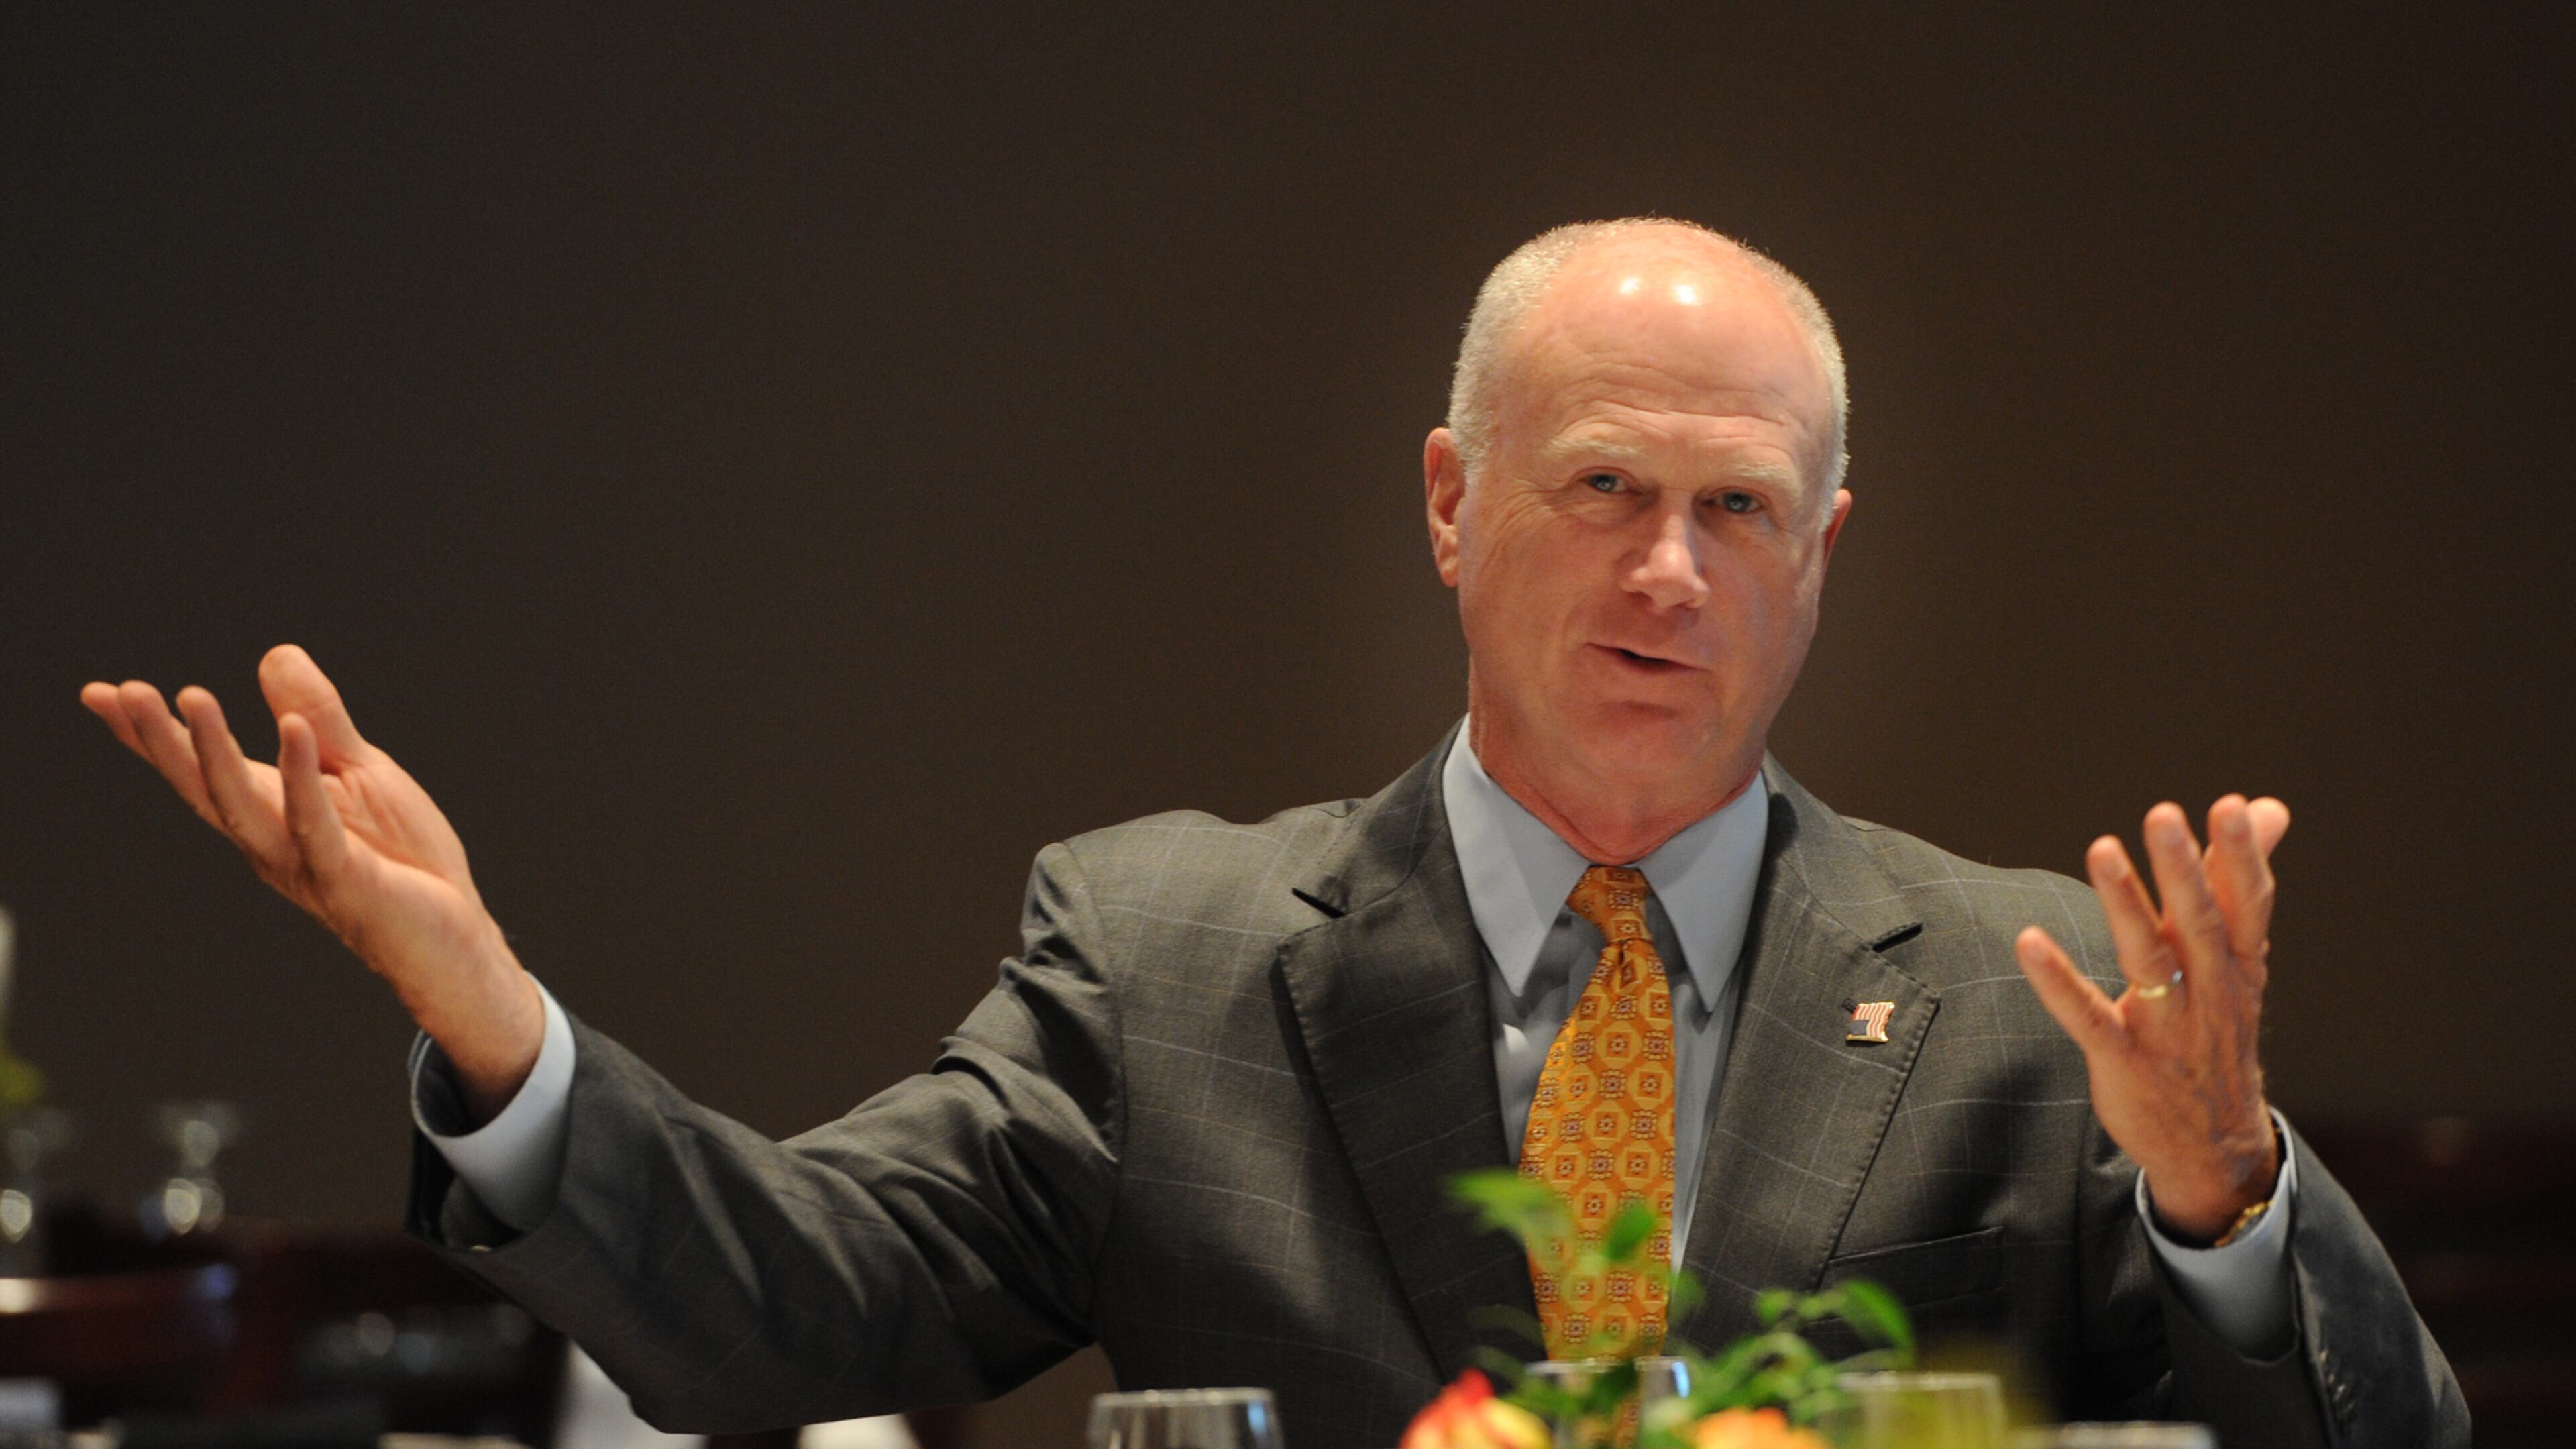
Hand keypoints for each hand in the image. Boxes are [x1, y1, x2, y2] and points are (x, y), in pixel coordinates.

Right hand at [83, 645, 542, 1121]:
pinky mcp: (346, 879)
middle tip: (121, 692)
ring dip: (213, 753)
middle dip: (161, 741)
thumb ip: (318, 718)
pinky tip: (292, 728)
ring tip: (190, 697)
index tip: (102, 693)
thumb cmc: (402, 857)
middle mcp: (271, 840)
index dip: (151, 735)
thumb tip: (275, 653)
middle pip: (202, 786)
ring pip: (241, 806)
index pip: (200, 769)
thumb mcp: (359, 770)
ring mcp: (302, 863)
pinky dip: (301, 777)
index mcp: (270, 811)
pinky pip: (316, 823)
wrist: (452, 934)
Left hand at [2013, 795, 2289, 1241]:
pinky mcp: (2123, 1059)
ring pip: (2148, 960)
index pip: (2246, 903)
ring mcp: (2168, 1028)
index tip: (2230, 805)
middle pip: (2198, 922)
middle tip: (2164, 815)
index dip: (2241, 856)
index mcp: (2238, 963)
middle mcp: (2210, 992)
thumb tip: (2266, 806)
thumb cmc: (2219, 1029)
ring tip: (2102, 850)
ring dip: (2126, 905)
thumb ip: (2237, 880)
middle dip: (2183, 869)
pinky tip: (2028, 942)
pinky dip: (2058, 982)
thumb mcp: (2239, 958)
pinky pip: (2088, 1016)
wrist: (2215, 1144)